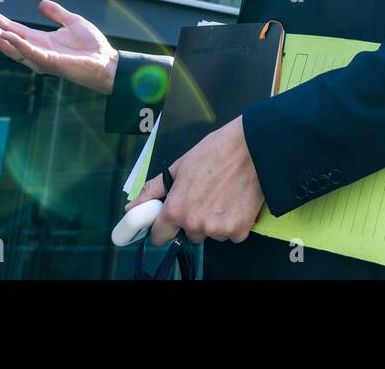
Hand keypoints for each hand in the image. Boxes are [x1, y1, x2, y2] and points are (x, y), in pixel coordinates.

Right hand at [0, 0, 117, 93]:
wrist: (107, 62)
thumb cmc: (92, 46)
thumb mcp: (72, 22)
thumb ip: (56, 14)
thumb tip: (41, 3)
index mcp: (39, 41)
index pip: (12, 29)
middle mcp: (36, 50)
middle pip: (5, 39)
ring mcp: (41, 58)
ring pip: (11, 47)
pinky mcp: (50, 62)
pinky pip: (29, 53)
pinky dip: (17, 44)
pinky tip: (5, 34)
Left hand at [129, 116, 264, 245]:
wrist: (253, 147)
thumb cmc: (216, 151)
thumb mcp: (180, 166)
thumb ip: (153, 190)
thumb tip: (131, 208)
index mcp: (176, 209)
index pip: (160, 236)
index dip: (164, 227)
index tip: (171, 220)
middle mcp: (195, 224)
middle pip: (190, 234)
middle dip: (195, 220)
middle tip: (206, 196)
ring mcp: (218, 229)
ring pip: (212, 234)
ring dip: (216, 222)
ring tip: (225, 196)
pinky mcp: (240, 230)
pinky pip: (232, 235)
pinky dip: (235, 223)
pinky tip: (238, 202)